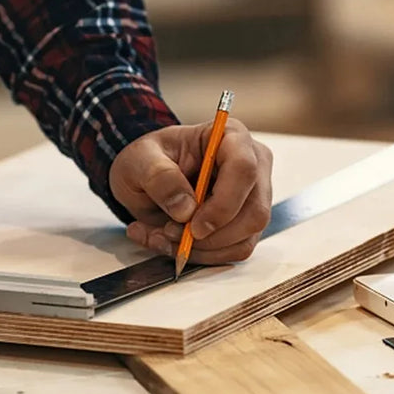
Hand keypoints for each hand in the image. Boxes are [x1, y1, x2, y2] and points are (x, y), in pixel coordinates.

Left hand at [110, 119, 272, 263]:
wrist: (147, 177)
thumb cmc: (150, 159)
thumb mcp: (140, 158)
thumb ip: (159, 177)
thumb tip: (185, 209)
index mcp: (231, 137)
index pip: (244, 169)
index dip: (223, 203)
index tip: (193, 224)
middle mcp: (252, 166)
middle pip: (254, 211)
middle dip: (210, 235)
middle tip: (170, 233)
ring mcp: (253, 198)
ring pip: (245, 238)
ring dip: (202, 249)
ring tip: (162, 236)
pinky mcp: (245, 225)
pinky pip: (234, 251)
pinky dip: (201, 256)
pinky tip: (173, 244)